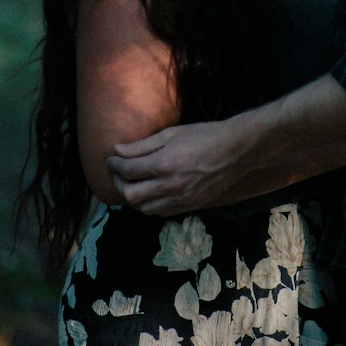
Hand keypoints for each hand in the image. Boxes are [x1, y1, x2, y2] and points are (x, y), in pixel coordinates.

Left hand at [106, 119, 245, 214]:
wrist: (235, 151)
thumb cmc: (204, 136)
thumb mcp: (172, 133)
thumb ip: (143, 146)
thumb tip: (117, 151)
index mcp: (165, 164)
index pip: (128, 170)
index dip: (114, 165)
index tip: (110, 159)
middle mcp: (170, 186)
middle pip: (131, 195)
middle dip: (119, 183)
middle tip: (118, 172)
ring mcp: (180, 199)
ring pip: (144, 209)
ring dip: (133, 197)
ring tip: (132, 183)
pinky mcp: (189, 206)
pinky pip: (160, 212)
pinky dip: (149, 204)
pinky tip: (150, 192)